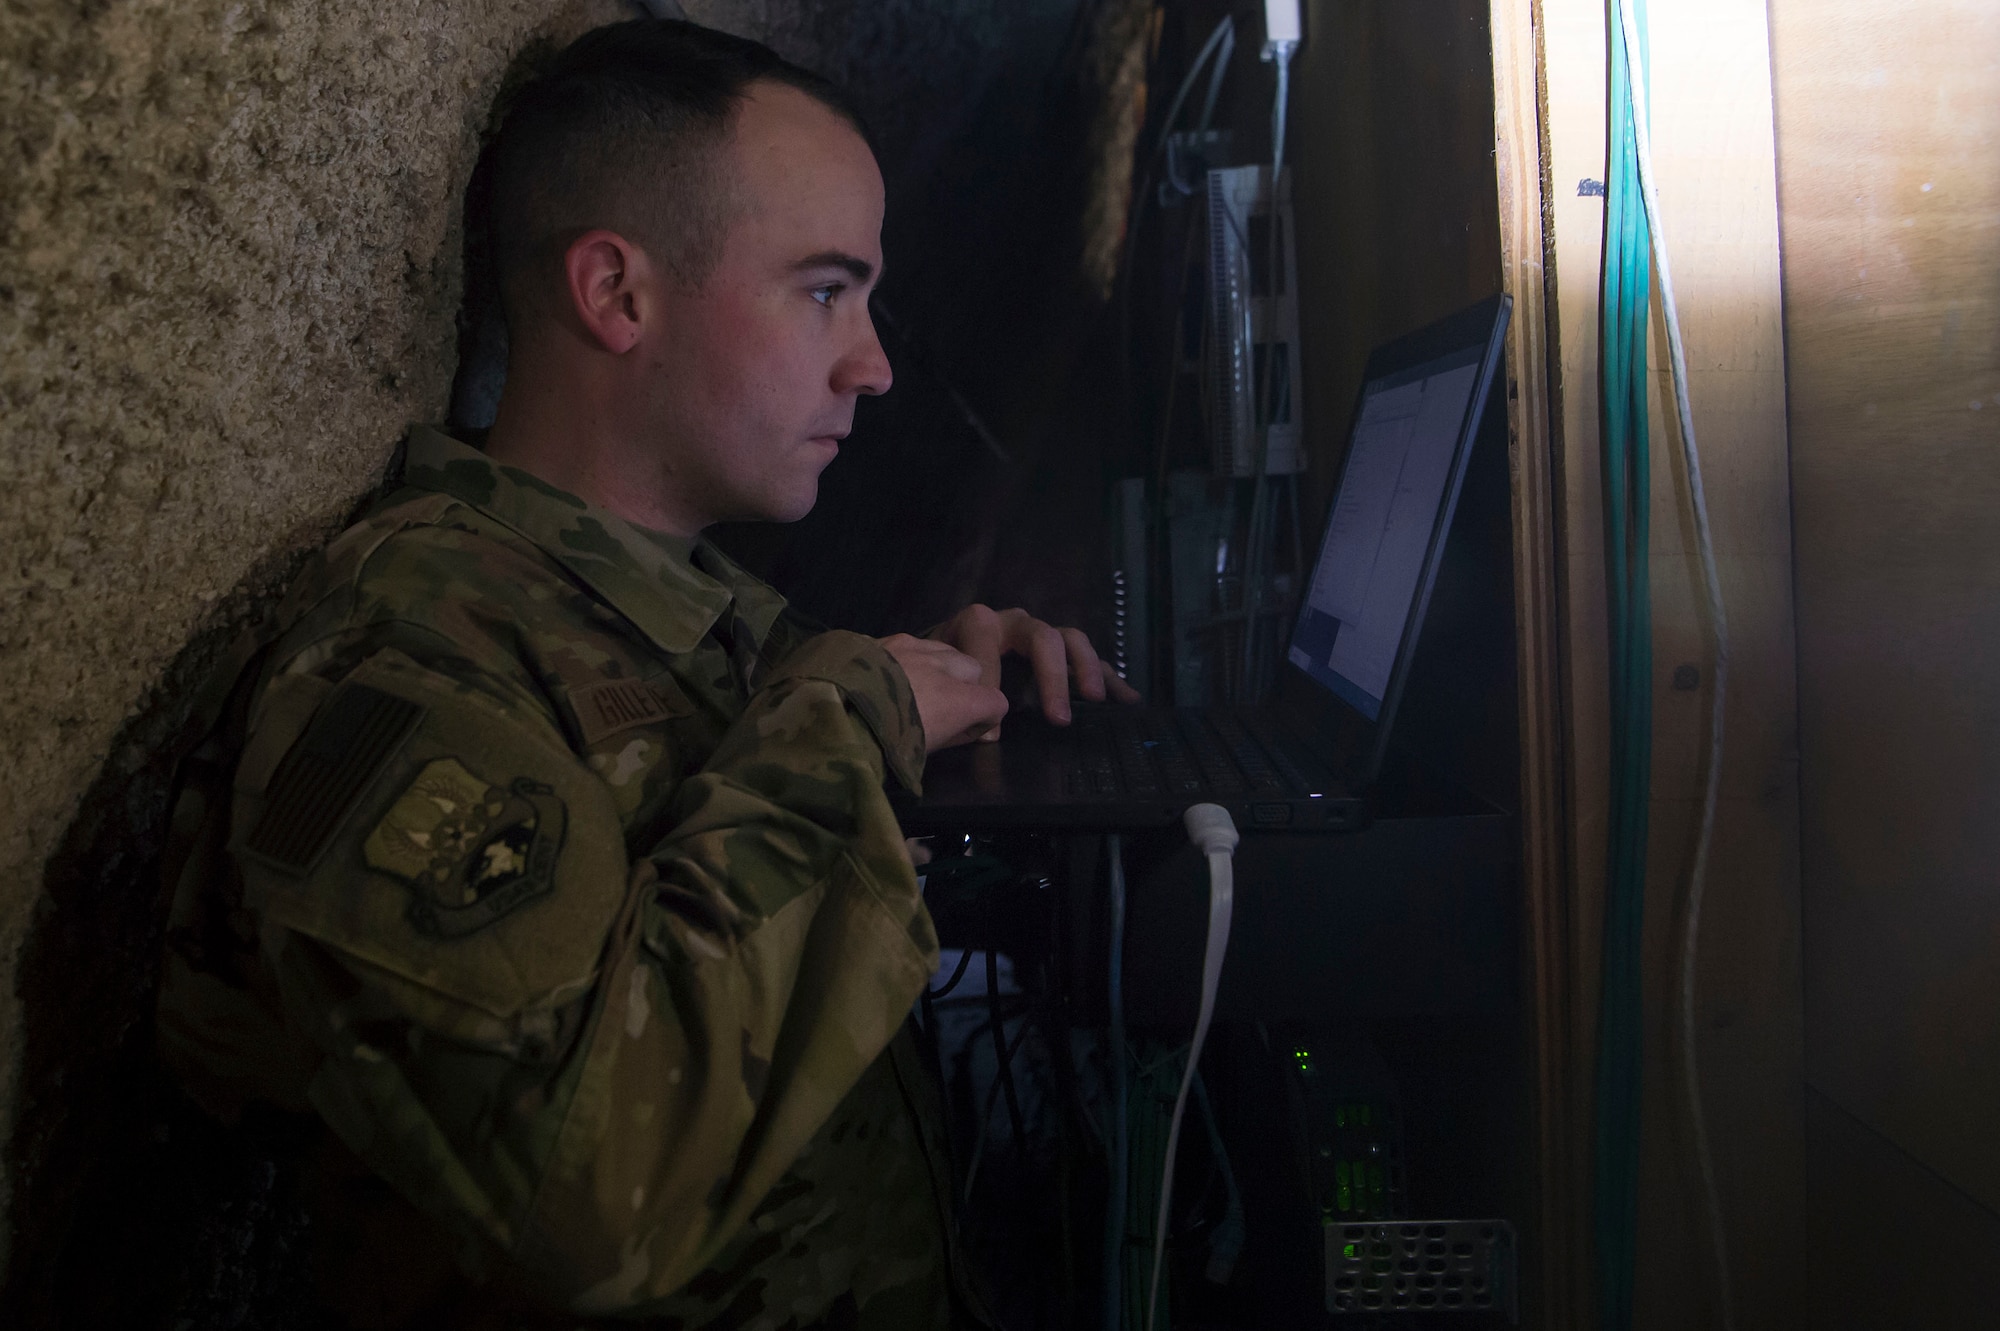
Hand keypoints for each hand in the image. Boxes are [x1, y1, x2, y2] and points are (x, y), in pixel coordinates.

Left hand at [877, 633, 1008, 752]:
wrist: (829, 714)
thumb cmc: (882, 746)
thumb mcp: (924, 751)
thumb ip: (951, 734)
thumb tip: (966, 729)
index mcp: (958, 699)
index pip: (995, 702)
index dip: (985, 717)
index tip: (968, 729)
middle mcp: (941, 666)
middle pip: (972, 667)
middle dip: (964, 683)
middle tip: (938, 705)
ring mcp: (910, 647)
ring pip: (942, 648)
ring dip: (936, 665)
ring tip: (912, 684)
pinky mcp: (881, 639)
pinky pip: (906, 644)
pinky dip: (903, 658)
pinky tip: (882, 674)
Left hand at [926, 604, 1141, 729]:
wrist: (939, 659)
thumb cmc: (939, 671)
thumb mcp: (937, 676)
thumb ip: (954, 694)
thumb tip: (986, 733)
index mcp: (979, 624)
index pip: (987, 639)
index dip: (989, 681)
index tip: (992, 729)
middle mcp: (1013, 624)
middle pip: (1042, 637)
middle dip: (1051, 677)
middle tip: (1059, 718)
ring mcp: (1040, 635)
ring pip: (1071, 640)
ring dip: (1086, 669)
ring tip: (1094, 699)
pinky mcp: (1058, 652)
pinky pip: (1088, 660)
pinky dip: (1109, 678)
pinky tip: (1128, 700)